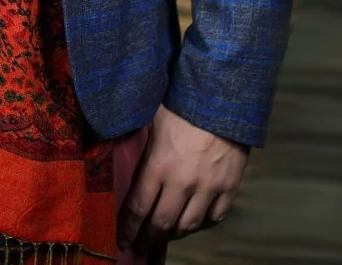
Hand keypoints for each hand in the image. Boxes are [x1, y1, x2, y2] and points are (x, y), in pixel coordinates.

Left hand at [116, 104, 248, 251]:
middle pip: (162, 224)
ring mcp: (209, 187)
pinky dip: (202, 224)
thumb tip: (111, 137)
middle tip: (139, 246)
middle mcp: (183, 182)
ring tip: (163, 235)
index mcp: (159, 165)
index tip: (122, 240)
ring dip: (173, 234)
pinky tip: (192, 223)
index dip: (128, 228)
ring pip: (189, 226)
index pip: (138, 207)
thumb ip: (136, 136)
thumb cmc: (182, 100)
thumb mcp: (152, 116)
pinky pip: (215, 218)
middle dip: (147, 238)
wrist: (223, 95)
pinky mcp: (230, 186)